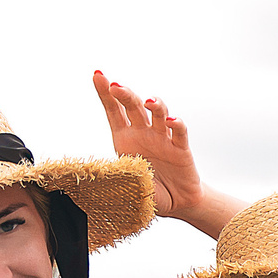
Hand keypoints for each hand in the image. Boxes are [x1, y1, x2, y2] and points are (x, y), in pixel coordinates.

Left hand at [93, 71, 199, 219]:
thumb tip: (111, 175)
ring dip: (154, 104)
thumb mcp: (127, 185)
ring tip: (148, 102)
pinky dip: (176, 124)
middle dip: (124, 94)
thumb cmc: (149, 191)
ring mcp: (162, 138)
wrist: (176, 202)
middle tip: (115, 86)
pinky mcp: (180, 147)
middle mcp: (143, 133)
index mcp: (125, 138)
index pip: (114, 111)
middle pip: (133, 106)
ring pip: (157, 113)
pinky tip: (171, 121)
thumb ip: (121, 177)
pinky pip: (179, 132)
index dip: (105, 93)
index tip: (97, 75)